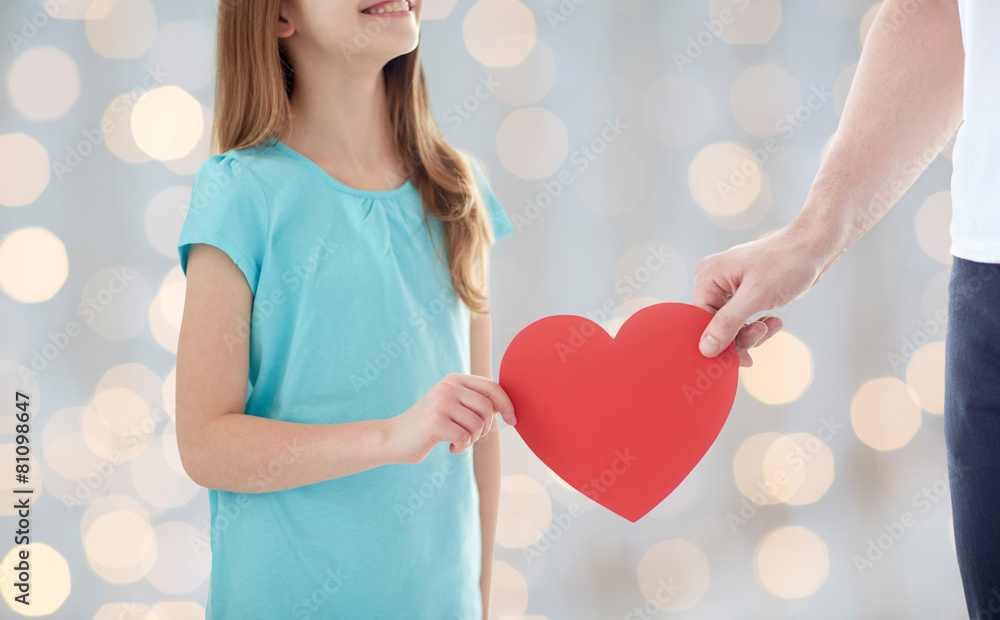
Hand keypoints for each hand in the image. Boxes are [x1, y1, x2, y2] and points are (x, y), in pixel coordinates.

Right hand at [387, 373, 515, 463]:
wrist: (395, 437)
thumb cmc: (429, 424)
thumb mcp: (452, 405)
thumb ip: (474, 401)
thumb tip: (505, 405)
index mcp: (454, 379)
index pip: (492, 387)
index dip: (507, 404)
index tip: (513, 420)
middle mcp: (447, 387)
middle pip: (487, 409)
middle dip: (484, 428)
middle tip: (470, 437)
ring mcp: (440, 403)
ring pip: (477, 425)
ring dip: (472, 440)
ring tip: (458, 441)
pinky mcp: (435, 422)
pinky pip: (464, 438)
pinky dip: (461, 447)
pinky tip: (450, 447)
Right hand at [693, 223, 833, 366]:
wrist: (814, 247)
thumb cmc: (786, 263)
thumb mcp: (755, 296)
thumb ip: (727, 323)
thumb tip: (705, 349)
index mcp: (707, 275)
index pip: (701, 319)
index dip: (718, 341)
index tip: (738, 357)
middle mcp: (714, 280)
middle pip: (715, 324)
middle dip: (738, 336)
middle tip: (760, 336)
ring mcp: (729, 286)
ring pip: (730, 324)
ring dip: (751, 332)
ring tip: (771, 326)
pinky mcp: (744, 292)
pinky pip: (743, 318)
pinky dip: (757, 325)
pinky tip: (773, 321)